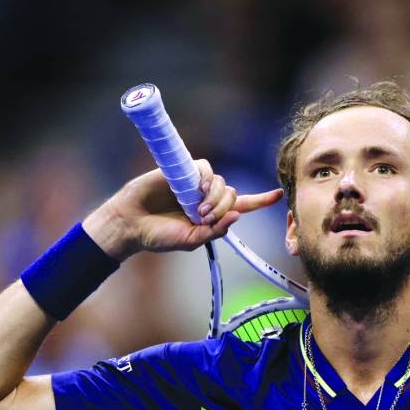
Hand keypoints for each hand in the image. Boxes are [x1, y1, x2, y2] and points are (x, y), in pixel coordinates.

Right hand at [84, 160, 283, 259]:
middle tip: (204, 218)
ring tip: (196, 210)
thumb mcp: (190, 241)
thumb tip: (237, 216)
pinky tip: (197, 191)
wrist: (131, 224)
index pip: (242, 205)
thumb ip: (214, 232)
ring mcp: (195, 184)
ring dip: (215, 197)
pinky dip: (207, 179)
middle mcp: (206, 197)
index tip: (279, 195)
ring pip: (222, 182)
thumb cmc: (158, 236)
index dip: (261, 200)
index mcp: (212, 215)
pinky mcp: (182, 171)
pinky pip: (205, 169)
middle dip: (224, 207)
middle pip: (233, 194)